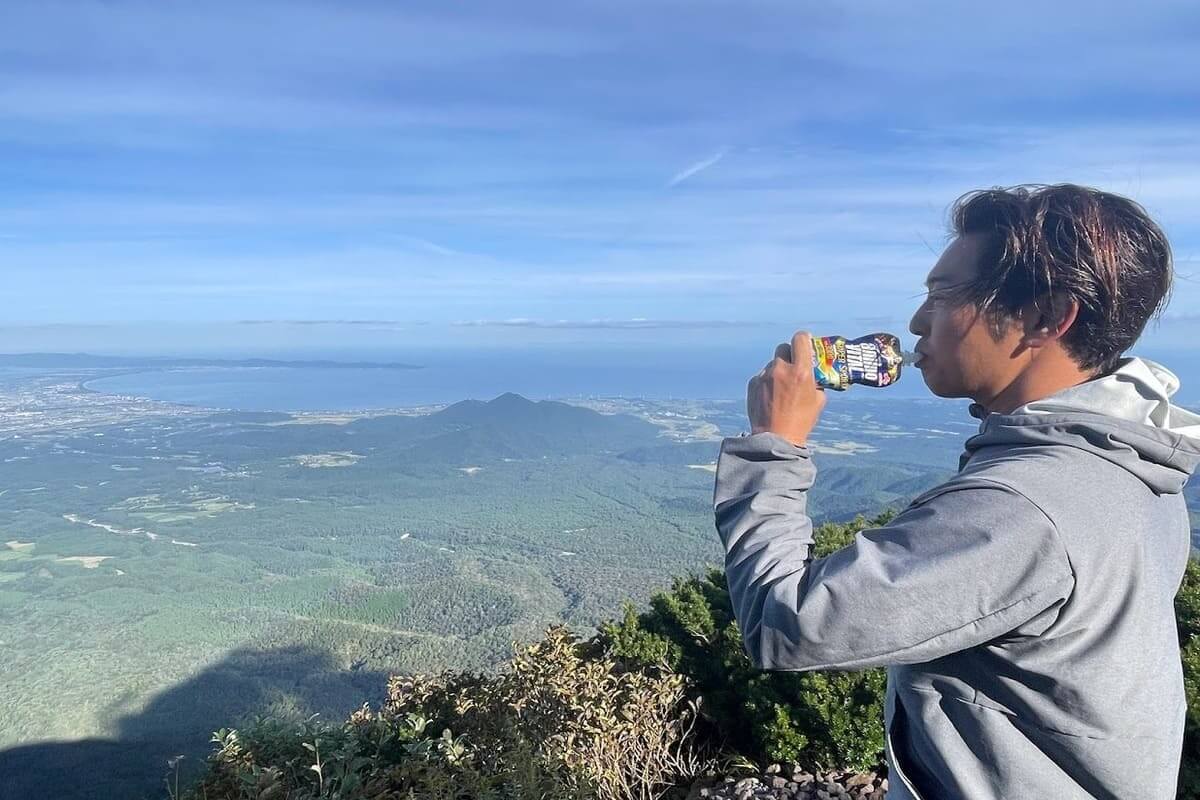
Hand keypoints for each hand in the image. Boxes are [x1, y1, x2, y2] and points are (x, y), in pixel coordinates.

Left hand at [746, 330, 826, 446]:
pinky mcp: (753, 384)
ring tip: (781, 389)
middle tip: (793, 365)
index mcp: (801, 371)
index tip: (805, 343)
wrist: (776, 438)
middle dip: (789, 354)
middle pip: (783, 348)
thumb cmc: (801, 421)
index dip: (804, 339)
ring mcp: (764, 376)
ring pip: (772, 364)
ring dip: (778, 370)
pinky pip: (762, 376)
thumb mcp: (818, 400)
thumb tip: (814, 374)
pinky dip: (767, 382)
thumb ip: (816, 381)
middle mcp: (781, 369)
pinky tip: (771, 397)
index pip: (800, 339)